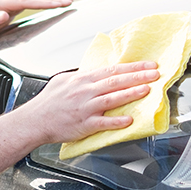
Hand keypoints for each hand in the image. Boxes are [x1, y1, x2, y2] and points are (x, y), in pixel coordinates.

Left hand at [0, 0, 72, 46]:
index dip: (45, 2)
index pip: (28, 1)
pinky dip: (41, 2)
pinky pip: (29, 2)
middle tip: (70, 0)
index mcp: (1, 2)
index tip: (60, 2)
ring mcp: (7, 1)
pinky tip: (50, 2)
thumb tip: (3, 16)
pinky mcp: (9, 5)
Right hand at [15, 61, 160, 146]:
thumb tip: (98, 73)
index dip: (133, 66)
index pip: (112, 69)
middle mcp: (85, 91)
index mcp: (83, 79)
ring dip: (131, 93)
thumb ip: (83, 77)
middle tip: (155, 74)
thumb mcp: (65, 81)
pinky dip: (116, 121)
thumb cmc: (49, 103)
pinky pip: (103, 122)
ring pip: (112, 98)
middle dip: (138, 76)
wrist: (35, 121)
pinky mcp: (84, 124)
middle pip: (116, 81)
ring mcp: (85, 108)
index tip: (149, 65)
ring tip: (146, 90)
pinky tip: (129, 120)